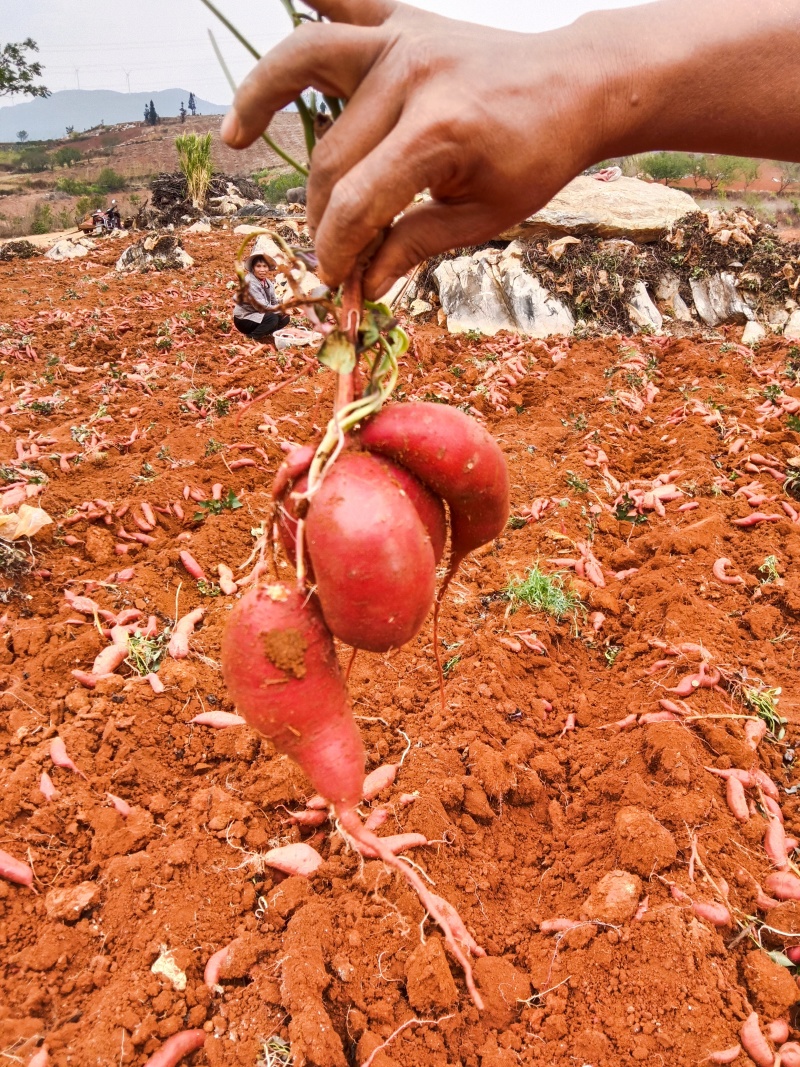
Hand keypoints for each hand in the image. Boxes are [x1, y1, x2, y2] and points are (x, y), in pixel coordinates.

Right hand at [222, 0, 608, 296]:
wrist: (576, 85)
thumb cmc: (535, 156)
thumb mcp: (485, 216)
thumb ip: (415, 245)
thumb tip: (362, 283)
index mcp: (441, 130)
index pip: (360, 203)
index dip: (338, 250)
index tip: (335, 280)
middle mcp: (413, 75)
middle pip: (333, 157)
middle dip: (324, 218)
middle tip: (330, 253)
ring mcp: (403, 38)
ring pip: (305, 61)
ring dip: (260, 96)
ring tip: (233, 138)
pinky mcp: (401, 19)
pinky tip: (272, 3)